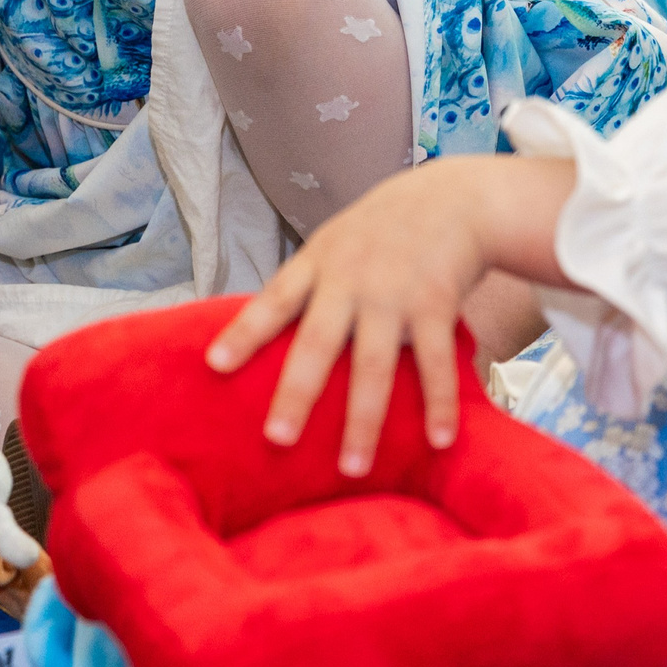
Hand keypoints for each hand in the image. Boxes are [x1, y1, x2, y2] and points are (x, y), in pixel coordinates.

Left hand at [205, 155, 575, 475]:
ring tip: (352, 468)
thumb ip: (306, 286)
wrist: (452, 198)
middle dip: (297, 393)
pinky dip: (437, 404)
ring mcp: (394, 295)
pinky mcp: (436, 305)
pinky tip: (437, 441)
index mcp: (318, 265)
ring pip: (374, 366)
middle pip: (318, 344)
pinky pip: (436, 363)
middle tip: (277, 439)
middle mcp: (351, 281)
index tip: (213, 365)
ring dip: (363, 421)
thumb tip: (259, 337)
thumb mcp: (334, 243)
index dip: (244, 333)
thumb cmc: (381, 230)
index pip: (273, 301)